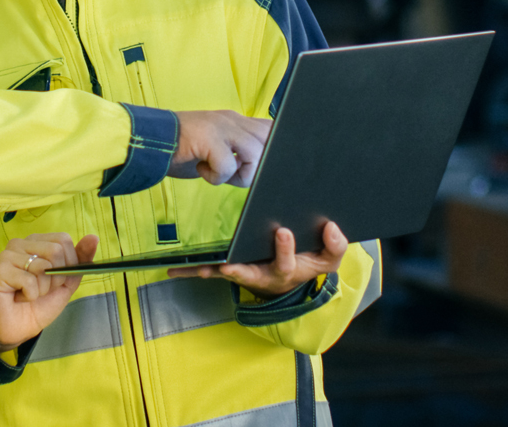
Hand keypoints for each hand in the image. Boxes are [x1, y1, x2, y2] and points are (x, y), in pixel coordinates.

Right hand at [0, 233, 98, 351]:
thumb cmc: (40, 304)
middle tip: (42, 289)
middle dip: (56, 278)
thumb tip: (94, 237)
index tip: (58, 279)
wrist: (19, 330)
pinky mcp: (0, 271)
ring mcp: (7, 255)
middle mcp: (20, 243)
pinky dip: (31, 295)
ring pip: (42, 267)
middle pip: (55, 251)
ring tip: (30, 294)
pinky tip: (20, 297)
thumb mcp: (66, 282)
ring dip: (43, 288)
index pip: (63, 239)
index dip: (68, 263)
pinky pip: (29, 281)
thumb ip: (80, 259)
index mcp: (36, 241)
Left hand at [167, 221, 347, 297]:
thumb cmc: (306, 263)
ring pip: (225, 274)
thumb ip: (334, 245)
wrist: (291, 280)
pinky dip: (191, 269)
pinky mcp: (230, 270)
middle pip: (252, 274)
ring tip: (194, 268)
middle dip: (241, 271)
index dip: (286, 249)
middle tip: (230, 265)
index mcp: (288, 270)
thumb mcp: (327, 258)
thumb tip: (333, 227)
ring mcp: (245, 274)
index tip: (283, 231)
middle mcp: (263, 276)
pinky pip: (209, 270)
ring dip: (210, 272)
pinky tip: (172, 268)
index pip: (288, 262)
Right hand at [168, 110, 271, 185]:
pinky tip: (201, 170)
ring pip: (255, 154)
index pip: (271, 127)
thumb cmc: (180, 150)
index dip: (273, 148)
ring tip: (217, 172)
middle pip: (270, 140)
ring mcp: (221, 126)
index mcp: (234, 120)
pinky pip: (228, 166)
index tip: (256, 165)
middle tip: (235, 172)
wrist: (147, 140)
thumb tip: (260, 167)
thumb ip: (237, 150)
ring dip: (238, 174)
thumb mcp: (215, 146)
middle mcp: (231, 119)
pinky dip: (216, 177)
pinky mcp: (209, 138)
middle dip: (259, 165)